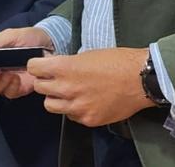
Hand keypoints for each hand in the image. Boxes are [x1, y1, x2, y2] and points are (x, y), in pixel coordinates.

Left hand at [29, 47, 154, 126]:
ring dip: (56, 98)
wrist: (141, 79)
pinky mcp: (88, 119)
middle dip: (46, 82)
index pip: (33, 68)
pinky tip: (85, 102)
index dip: (37, 66)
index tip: (41, 67)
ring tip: (69, 93)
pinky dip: (74, 110)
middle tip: (56, 79)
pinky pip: (70, 116)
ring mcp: (77, 107)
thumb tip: (56, 68)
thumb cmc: (116, 61)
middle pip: (39, 88)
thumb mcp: (86, 55)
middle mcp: (67, 88)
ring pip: (50, 105)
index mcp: (65, 68)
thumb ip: (67, 63)